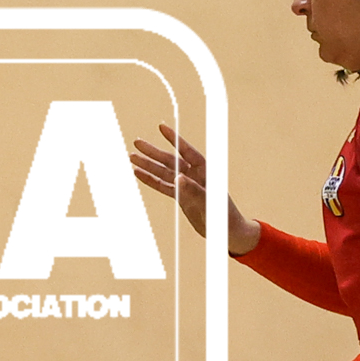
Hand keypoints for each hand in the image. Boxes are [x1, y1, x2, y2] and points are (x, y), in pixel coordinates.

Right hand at [131, 124, 256, 254]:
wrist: (227, 233)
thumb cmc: (224, 217)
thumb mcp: (209, 203)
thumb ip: (194, 191)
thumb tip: (177, 178)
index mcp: (205, 172)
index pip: (187, 151)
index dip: (174, 139)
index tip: (160, 127)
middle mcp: (195, 176)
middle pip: (170, 160)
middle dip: (153, 151)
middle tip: (137, 143)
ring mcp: (187, 186)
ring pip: (164, 172)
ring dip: (148, 165)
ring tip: (132, 157)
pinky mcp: (182, 197)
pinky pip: (163, 186)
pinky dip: (151, 180)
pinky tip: (139, 173)